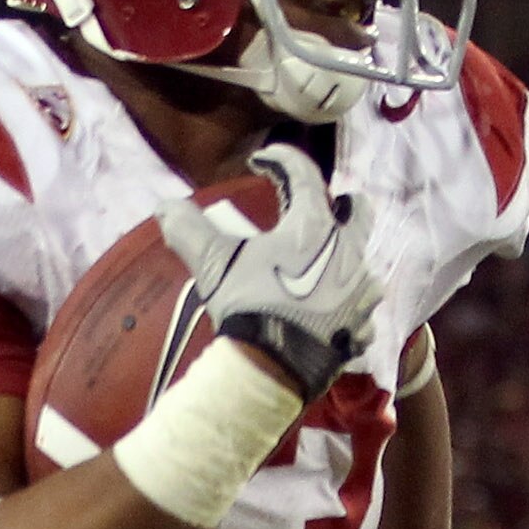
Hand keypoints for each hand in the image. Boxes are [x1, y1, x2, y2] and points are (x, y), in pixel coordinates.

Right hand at [155, 146, 379, 399]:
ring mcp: (361, 294)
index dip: (281, 159)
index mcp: (316, 228)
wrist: (272, 369)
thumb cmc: (248, 306)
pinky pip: (361, 309)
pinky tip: (331, 311)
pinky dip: (346, 304)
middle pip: (359, 213)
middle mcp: (350, 254)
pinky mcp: (360, 328)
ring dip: (346, 259)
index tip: (263, 160)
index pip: (305, 175)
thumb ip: (189, 228)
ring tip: (325, 266)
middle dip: (344, 204)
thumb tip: (166, 207)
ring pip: (363, 264)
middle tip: (329, 205)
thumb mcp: (213, 263)